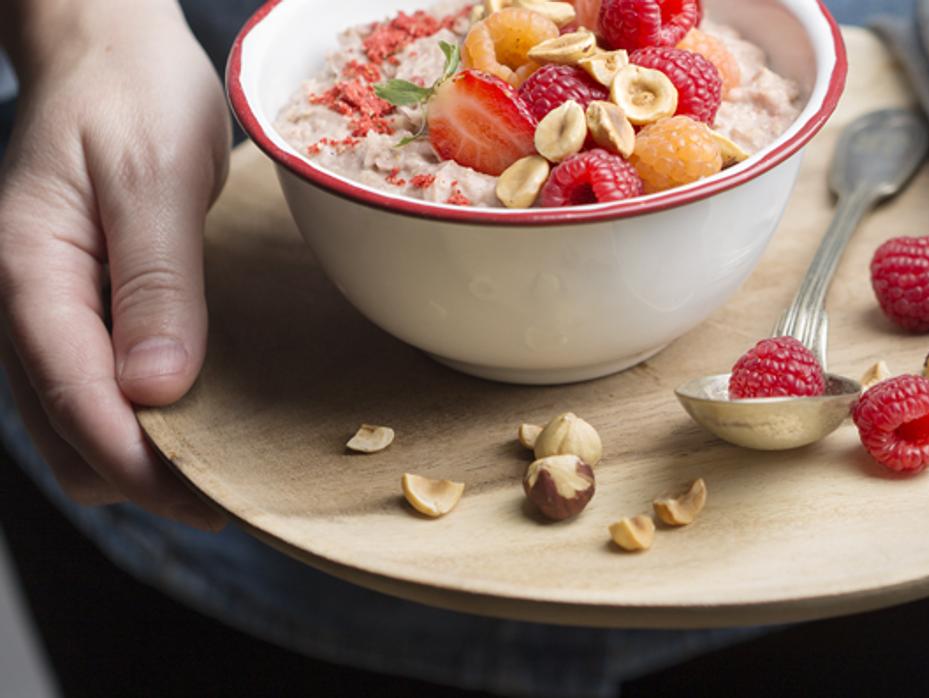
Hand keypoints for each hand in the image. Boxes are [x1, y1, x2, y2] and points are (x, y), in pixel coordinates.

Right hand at [0, 0, 228, 528]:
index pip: (74, 399)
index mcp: (28, 270)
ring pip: (77, 424)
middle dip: (145, 477)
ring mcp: (43, 310)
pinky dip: (144, 422)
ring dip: (146, 458)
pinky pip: (95, 389)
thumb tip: (155, 390)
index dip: (141, 466)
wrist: (107, 50)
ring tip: (230, 470)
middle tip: (238, 493)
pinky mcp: (74, 309)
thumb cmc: (130, 95)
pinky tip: (203, 423)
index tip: (212, 503)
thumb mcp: (153, 177)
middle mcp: (22, 303)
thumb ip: (155, 285)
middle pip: (68, 434)